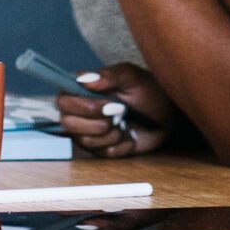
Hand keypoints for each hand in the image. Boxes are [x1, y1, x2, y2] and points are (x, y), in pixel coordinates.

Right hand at [55, 62, 175, 158]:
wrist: (166, 115)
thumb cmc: (148, 90)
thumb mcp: (131, 76)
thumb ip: (108, 75)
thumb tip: (83, 79)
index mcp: (83, 90)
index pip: (63, 99)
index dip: (81, 105)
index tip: (107, 104)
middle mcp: (81, 112)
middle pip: (67, 123)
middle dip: (95, 122)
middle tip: (118, 113)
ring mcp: (90, 132)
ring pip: (84, 141)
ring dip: (109, 134)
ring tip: (124, 123)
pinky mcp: (102, 149)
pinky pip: (102, 154)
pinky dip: (120, 145)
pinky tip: (129, 135)